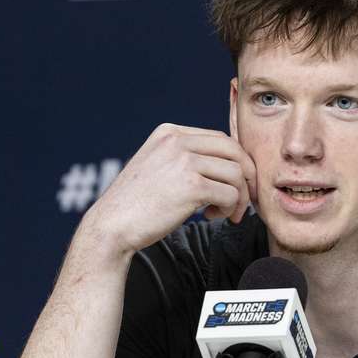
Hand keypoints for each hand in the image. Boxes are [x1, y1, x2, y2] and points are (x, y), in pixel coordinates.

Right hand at [82, 124, 256, 256]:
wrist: (112, 225)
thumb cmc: (135, 203)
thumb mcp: (156, 165)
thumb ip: (184, 157)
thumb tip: (226, 164)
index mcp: (169, 133)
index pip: (219, 138)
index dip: (235, 161)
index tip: (235, 182)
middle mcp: (177, 141)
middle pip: (234, 151)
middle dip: (246, 175)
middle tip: (242, 198)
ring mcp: (184, 162)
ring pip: (236, 173)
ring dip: (238, 197)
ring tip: (224, 212)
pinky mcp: (191, 186)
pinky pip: (230, 194)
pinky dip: (230, 208)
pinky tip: (213, 217)